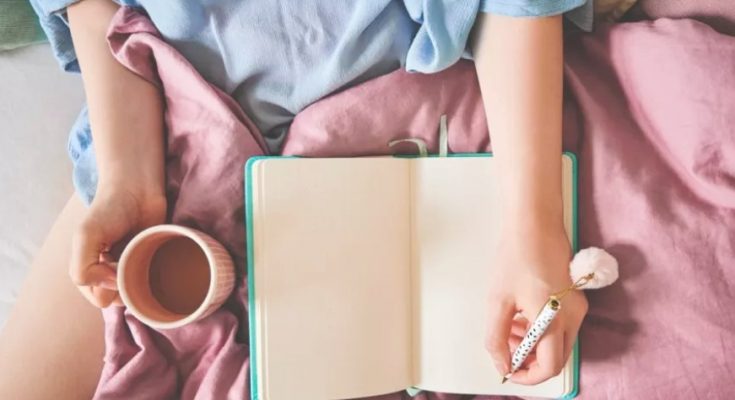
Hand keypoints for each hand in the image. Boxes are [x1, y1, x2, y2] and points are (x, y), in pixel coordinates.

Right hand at [70, 184, 165, 307]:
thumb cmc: (109, 210)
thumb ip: (83, 269)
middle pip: (122, 301)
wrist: (138, 188)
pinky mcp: (154, 262)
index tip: (114, 264)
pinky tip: (158, 261)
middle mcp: (112, 274)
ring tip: (145, 258)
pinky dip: (159, 277)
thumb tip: (110, 290)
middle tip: (132, 261)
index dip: (109, 287)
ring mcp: (134, 268)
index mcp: (90, 271)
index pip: (100, 299)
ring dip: (144, 282)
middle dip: (128, 287)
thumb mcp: (85, 237)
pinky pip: (158, 282)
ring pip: (140, 294)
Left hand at [485, 223, 587, 384]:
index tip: (508, 370)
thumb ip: (497, 337)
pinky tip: (520, 315)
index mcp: (553, 320)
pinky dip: (541, 330)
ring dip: (533, 344)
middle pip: (556, 358)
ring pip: (558, 343)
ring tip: (508, 327)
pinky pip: (561, 327)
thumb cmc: (515, 256)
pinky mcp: (576, 298)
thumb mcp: (498, 300)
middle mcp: (573, 317)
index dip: (527, 376)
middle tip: (505, 348)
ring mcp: (578, 308)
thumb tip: (502, 363)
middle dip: (529, 360)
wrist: (534, 223)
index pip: (548, 367)